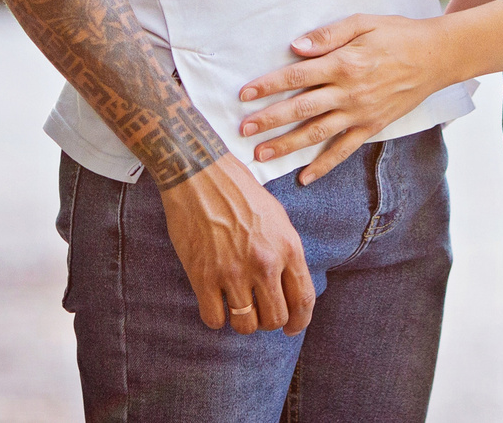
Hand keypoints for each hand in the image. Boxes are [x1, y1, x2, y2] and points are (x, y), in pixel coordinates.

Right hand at [158, 154, 315, 335]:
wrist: (199, 173)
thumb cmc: (238, 191)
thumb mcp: (277, 217)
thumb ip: (286, 252)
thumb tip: (289, 285)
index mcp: (287, 246)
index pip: (304, 299)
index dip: (300, 321)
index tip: (291, 328)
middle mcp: (264, 262)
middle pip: (276, 318)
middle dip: (269, 322)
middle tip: (260, 314)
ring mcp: (233, 271)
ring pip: (246, 325)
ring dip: (243, 322)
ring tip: (237, 307)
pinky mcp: (203, 276)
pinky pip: (215, 319)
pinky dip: (216, 317)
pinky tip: (215, 303)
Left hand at [237, 13, 458, 185]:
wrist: (436, 57)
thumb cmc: (397, 35)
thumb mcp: (363, 23)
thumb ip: (329, 36)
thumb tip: (297, 47)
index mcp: (344, 64)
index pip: (297, 76)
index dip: (269, 85)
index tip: (245, 93)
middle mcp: (349, 93)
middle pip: (301, 109)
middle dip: (269, 120)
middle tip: (243, 130)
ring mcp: (360, 114)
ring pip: (317, 133)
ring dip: (287, 145)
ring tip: (261, 155)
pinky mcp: (372, 127)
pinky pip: (344, 150)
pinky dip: (324, 166)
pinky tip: (304, 177)